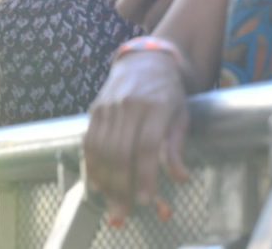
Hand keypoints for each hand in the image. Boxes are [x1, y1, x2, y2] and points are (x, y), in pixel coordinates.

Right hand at [84, 52, 190, 226]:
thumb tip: (181, 178)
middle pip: (120, 151)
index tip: (145, 200)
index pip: (147, 146)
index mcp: (156, 106)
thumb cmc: (169, 93)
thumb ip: (176, 147)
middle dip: (121, 185)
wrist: (146, 61)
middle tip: (125, 210)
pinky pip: (89, 140)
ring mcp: (109, 106)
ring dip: (105, 180)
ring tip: (111, 202)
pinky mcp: (95, 109)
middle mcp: (129, 105)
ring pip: (101, 148)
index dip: (145, 175)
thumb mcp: (181, 116)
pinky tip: (97, 183)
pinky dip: (91, 164)